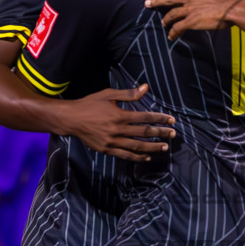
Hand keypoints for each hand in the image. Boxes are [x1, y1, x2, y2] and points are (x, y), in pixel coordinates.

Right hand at [63, 83, 178, 161]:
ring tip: (164, 147)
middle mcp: (118, 130)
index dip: (160, 119)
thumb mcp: (108, 95)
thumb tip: (146, 87)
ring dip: (153, 147)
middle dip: (161, 133)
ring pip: (137, 147)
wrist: (70, 119)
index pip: (146, 117)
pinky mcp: (107, 150)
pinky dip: (137, 157)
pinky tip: (147, 157)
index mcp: (120, 115)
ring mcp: (112, 142)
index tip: (171, 121)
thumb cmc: (90, 104)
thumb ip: (128, 93)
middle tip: (173, 134)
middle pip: (144, 133)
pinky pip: (125, 155)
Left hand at [147, 0, 244, 40]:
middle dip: (156, 1)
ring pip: (172, 14)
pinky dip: (173, 32)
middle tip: (147, 3)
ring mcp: (189, 9)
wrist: (234, 7)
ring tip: (163, 23)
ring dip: (166, 19)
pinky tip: (171, 36)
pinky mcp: (192, 21)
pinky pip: (179, 27)